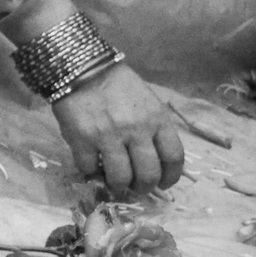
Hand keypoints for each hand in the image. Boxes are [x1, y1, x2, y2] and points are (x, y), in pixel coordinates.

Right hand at [53, 61, 184, 194]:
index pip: (174, 157)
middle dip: (144, 187)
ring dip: (119, 186)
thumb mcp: (147, 102)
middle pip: (148, 174)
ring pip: (120, 178)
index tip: (164, 184)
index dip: (171, 177)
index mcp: (157, 119)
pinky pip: (89, 168)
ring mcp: (108, 136)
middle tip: (136, 188)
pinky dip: (91, 172)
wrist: (81, 68)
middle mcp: (136, 130)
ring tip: (115, 184)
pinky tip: (92, 166)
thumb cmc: (118, 85)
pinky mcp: (82, 139)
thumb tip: (157, 161)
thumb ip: (154, 129)